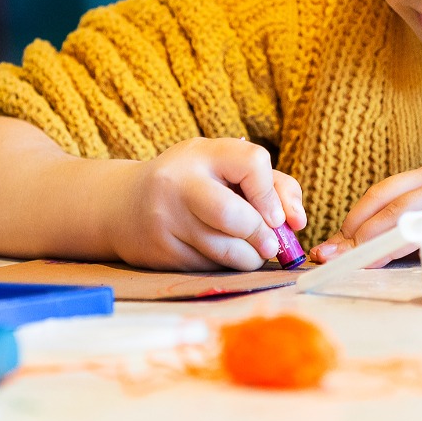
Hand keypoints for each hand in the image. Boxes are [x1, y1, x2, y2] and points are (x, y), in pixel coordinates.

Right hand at [105, 137, 305, 270]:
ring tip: (252, 253)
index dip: (272, 193)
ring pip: (224, 250)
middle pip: (233, 215)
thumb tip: (297, 222)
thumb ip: (271, 184)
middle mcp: (179, 183)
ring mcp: (166, 219)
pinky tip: (221, 256)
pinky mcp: (161, 252)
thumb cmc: (194, 182)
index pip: (251, 163)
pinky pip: (208, 266)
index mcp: (202, 153)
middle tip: (271, 245)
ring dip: (249, 258)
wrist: (124, 204)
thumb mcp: (225, 167)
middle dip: (262, 235)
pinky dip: (225, 266)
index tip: (276, 215)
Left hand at [309, 159, 421, 266]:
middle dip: (352, 230)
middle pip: (383, 200)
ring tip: (344, 261)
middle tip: (330, 255)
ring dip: (364, 242)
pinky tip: (375, 262)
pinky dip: (390, 249)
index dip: (355, 217)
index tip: (334, 242)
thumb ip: (418, 227)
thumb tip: (364, 246)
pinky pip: (417, 233)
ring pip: (395, 218)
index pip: (385, 191)